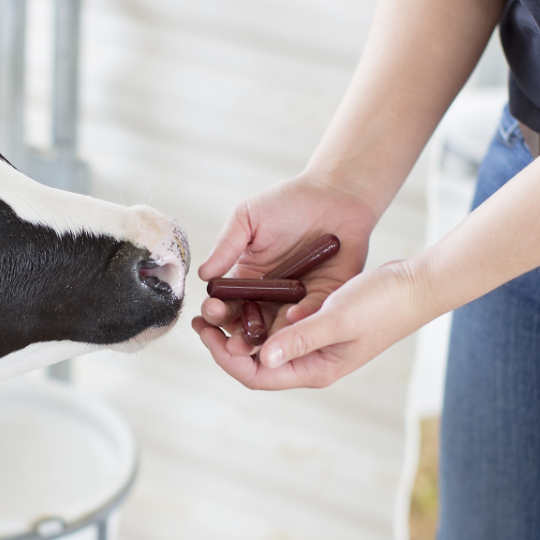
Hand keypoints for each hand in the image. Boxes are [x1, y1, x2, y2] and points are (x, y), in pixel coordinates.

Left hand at [192, 259, 437, 388]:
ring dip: (238, 329)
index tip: (206, 333)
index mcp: (314, 369)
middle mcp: (310, 363)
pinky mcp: (316, 326)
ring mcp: (313, 346)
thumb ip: (301, 338)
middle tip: (201, 319)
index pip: (256, 376)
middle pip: (255, 363)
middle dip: (224, 344)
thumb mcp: (337, 318)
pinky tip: (243, 297)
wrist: (414, 286)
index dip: (226, 358)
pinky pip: (277, 327)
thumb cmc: (382, 304)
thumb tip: (263, 356)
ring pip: (264, 345)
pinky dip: (257, 315)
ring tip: (214, 307)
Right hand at [194, 176, 377, 356]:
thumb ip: (226, 245)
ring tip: (262, 346)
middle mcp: (270, 295)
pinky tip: (293, 320)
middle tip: (235, 345)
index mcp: (246, 279)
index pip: (227, 303)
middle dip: (240, 336)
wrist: (336, 193)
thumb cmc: (288, 201)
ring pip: (280, 327)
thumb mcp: (248, 217)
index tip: (211, 311)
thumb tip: (203, 275)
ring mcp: (297, 300)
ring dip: (270, 338)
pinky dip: (303, 319)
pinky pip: (313, 313)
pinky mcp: (326, 297)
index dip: (217, 311)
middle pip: (250, 323)